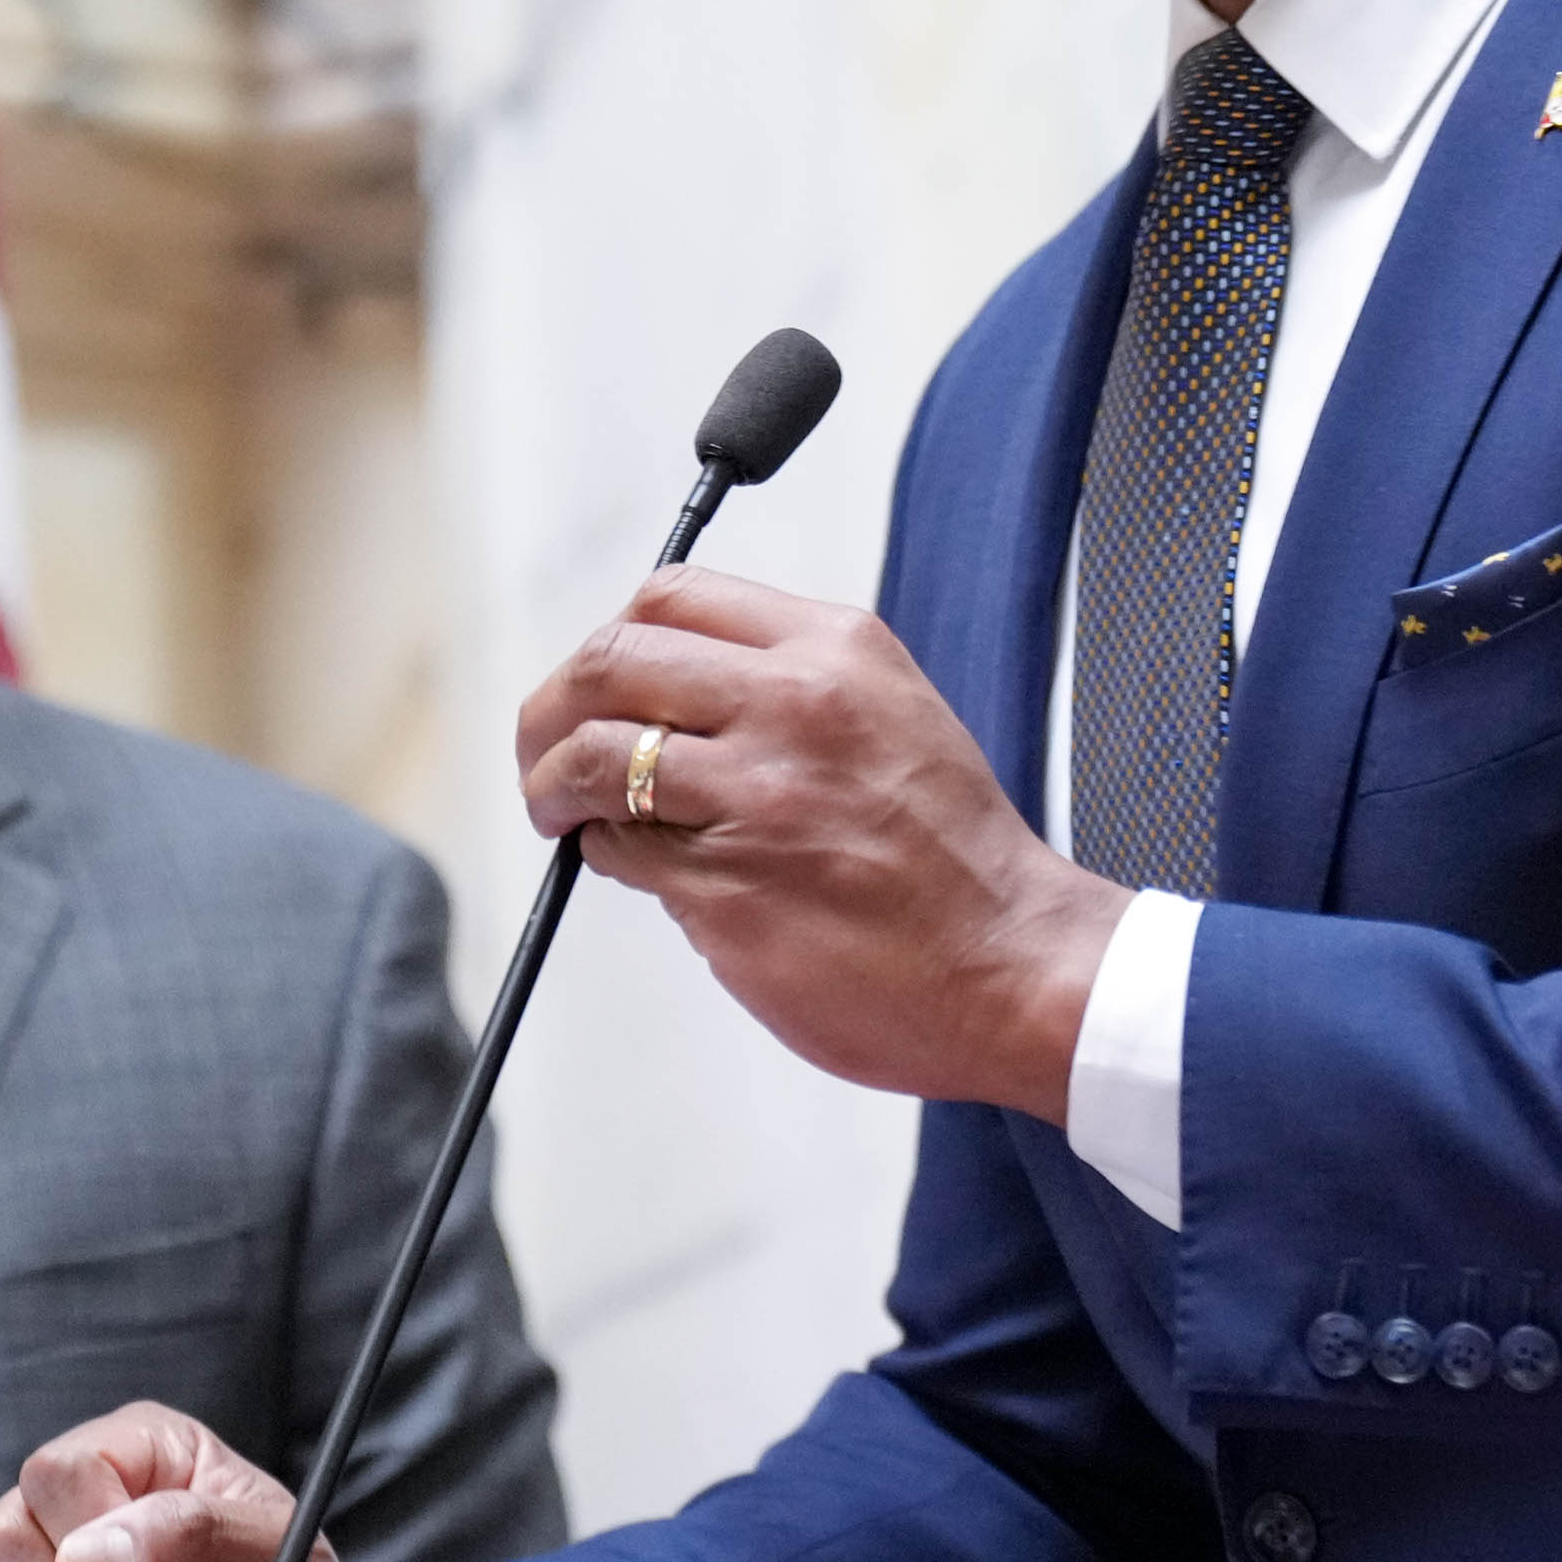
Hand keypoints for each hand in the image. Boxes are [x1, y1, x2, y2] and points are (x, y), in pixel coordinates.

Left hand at [517, 566, 1125, 1118]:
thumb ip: (786, 684)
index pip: (671, 597)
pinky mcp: (727, 889)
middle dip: (551, 710)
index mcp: (834, 651)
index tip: (597, 683)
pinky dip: (605, 856)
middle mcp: (792, 708)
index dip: (611, 640)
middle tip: (544, 753)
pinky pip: (619, 852)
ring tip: (560, 814)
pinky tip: (643, 871)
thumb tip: (658, 691)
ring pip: (593, 757)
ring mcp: (756, 798)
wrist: (1016, 963)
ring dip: (554, 787)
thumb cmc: (951, 855)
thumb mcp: (888, 714)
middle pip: (607, 663)